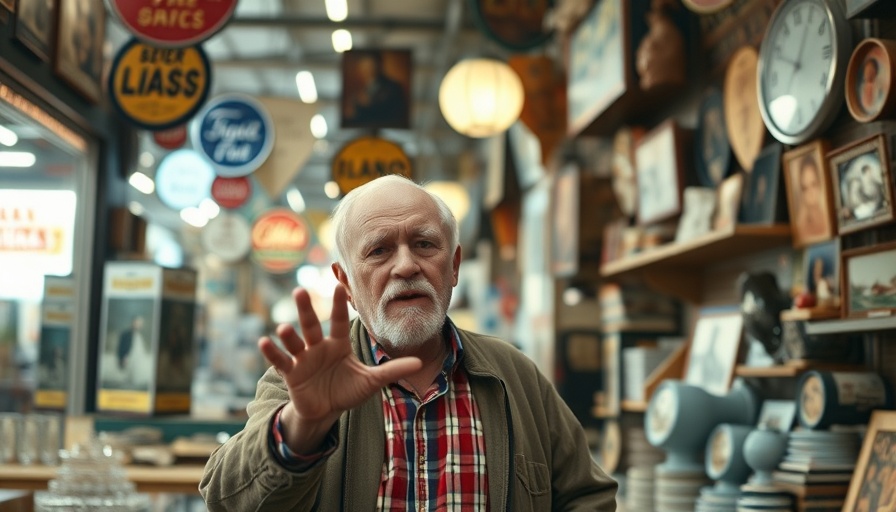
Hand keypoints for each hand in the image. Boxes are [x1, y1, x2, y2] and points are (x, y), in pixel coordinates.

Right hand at [258, 284, 421, 452]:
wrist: (326, 411)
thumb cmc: (347, 391)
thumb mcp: (371, 381)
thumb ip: (392, 370)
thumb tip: (420, 363)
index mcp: (337, 344)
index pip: (337, 321)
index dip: (337, 306)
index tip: (338, 285)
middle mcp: (318, 346)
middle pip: (311, 324)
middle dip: (306, 309)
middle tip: (300, 290)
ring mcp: (303, 359)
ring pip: (295, 342)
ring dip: (288, 335)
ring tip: (283, 327)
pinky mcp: (291, 373)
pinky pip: (280, 361)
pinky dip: (272, 352)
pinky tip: (264, 342)